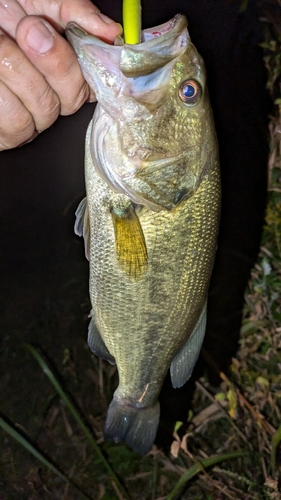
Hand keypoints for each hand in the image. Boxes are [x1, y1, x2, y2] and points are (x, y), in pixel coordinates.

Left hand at [0, 0, 121, 150]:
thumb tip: (111, 32)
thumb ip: (75, 12)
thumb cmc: (3, 7)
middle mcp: (51, 96)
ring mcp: (29, 117)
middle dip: (50, 61)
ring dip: (17, 72)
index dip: (91, 68)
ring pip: (41, 114)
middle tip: (27, 28)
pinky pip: (14, 127)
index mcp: (66, 68)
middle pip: (69, 100)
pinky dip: (0, 94)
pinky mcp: (6, 133)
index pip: (96, 83)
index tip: (75, 40)